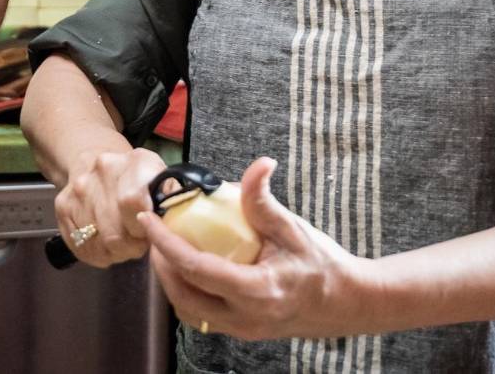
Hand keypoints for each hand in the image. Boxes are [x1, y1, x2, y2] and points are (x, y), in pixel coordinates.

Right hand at [54, 145, 167, 267]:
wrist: (95, 161)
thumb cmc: (138, 179)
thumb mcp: (163, 182)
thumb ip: (172, 202)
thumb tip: (174, 228)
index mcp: (137, 162)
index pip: (134, 201)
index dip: (143, 227)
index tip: (149, 233)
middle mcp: (104, 171)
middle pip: (115, 230)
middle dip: (131, 246)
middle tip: (138, 243)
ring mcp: (80, 189)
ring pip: (98, 242)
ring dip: (114, 252)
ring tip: (123, 244)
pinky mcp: (63, 206)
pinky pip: (80, 245)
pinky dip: (96, 254)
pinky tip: (105, 247)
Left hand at [142, 157, 370, 341]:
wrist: (346, 303)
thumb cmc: (322, 264)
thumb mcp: (293, 229)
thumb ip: (265, 200)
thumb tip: (260, 163)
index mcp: (257, 291)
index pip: (196, 269)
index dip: (166, 244)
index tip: (148, 220)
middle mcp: (246, 318)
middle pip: (183, 296)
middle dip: (161, 265)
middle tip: (155, 233)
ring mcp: (243, 330)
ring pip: (189, 312)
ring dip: (172, 283)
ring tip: (168, 251)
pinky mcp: (244, 332)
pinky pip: (203, 317)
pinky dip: (188, 293)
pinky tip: (191, 269)